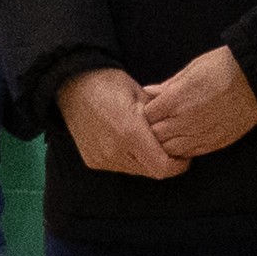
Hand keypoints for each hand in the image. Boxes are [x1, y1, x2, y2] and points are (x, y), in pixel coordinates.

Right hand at [56, 66, 180, 179]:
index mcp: (130, 133)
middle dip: (163, 161)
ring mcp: (102, 158)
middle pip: (151, 171)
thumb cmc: (110, 84)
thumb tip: (180, 132)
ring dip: (145, 160)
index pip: (163, 167)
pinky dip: (129, 158)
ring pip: (136, 171)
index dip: (178, 165)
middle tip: (168, 146)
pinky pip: (119, 167)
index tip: (184, 156)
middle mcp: (114, 151)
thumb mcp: (142, 95)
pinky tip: (128, 142)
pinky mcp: (93, 160)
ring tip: (146, 141)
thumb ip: (161, 118)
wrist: (73, 85)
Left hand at [134, 44, 256, 161]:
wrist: (256, 79)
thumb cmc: (223, 67)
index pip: (147, 116)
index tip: (152, 109)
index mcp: (176, 99)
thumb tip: (148, 92)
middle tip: (159, 123)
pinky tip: (185, 140)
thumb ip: (168, 85)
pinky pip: (190, 153)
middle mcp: (185, 120)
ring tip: (171, 133)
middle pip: (155, 135)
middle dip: (153, 129)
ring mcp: (200, 134)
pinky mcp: (214, 143)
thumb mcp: (192, 69)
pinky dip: (183, 150)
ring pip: (170, 149)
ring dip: (167, 142)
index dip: (147, 113)